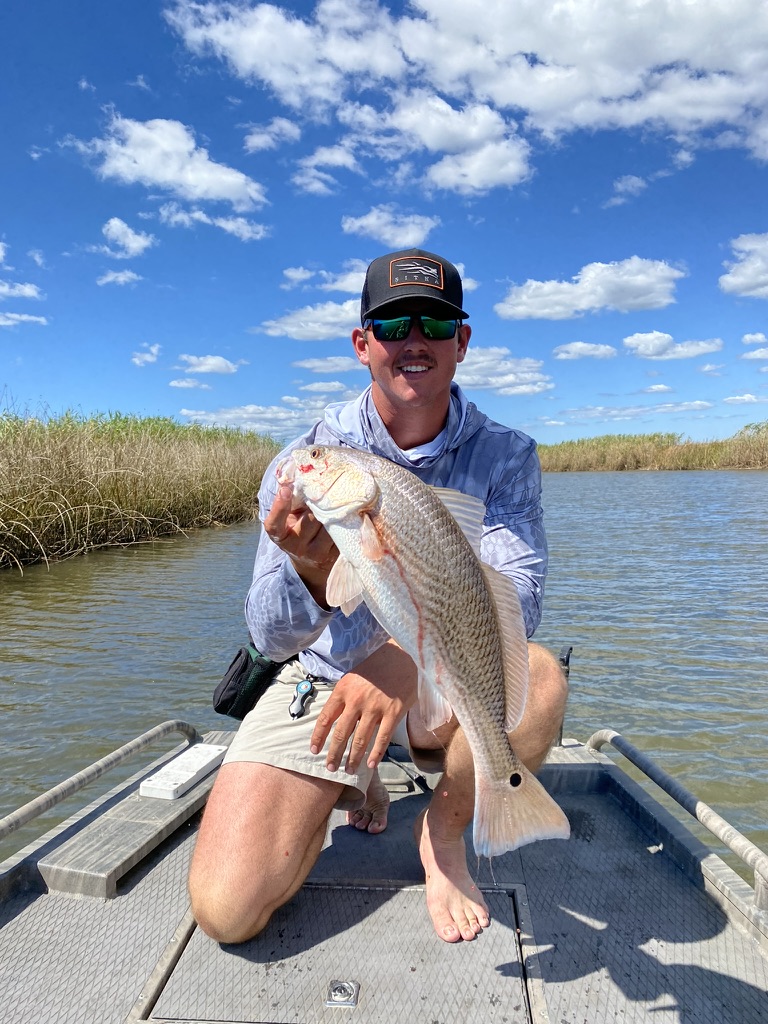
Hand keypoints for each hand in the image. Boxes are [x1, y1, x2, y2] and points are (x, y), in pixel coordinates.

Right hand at [264, 481, 337, 604]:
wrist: (310, 562)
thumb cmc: (298, 529)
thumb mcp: (289, 517)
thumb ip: (292, 500)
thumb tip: (297, 471)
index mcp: (281, 535)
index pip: (275, 524)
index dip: (280, 506)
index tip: (285, 489)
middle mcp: (297, 547)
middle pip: (312, 519)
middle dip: (320, 502)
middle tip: (328, 486)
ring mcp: (317, 554)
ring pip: (330, 526)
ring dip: (337, 511)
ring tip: (341, 497)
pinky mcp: (334, 557)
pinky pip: (343, 534)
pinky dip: (348, 521)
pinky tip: (351, 511)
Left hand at [310, 641, 417, 772]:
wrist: (403, 656)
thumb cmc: (376, 666)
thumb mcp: (353, 676)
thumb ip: (345, 696)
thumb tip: (336, 718)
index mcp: (343, 690)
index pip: (325, 718)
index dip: (318, 737)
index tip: (314, 750)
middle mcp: (356, 700)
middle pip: (341, 733)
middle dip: (334, 754)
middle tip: (330, 768)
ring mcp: (375, 707)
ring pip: (360, 739)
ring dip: (353, 758)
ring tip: (349, 770)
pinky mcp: (393, 712)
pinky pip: (382, 738)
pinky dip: (376, 753)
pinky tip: (371, 764)